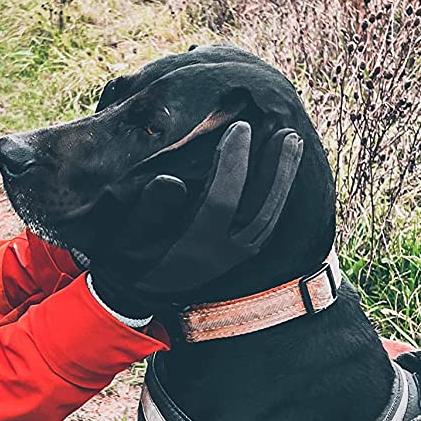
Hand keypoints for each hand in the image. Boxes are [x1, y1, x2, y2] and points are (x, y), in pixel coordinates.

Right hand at [88, 123, 303, 315]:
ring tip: (292, 144)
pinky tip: (282, 172)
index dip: (233, 163)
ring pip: (269, 218)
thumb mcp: (128, 236)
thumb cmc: (129, 258)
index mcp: (194, 246)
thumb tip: (169, 181)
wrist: (138, 293)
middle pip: (259, 210)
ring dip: (283, 180)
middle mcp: (222, 254)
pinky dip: (277, 196)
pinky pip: (267, 224)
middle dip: (275, 169)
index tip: (240, 127)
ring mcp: (234, 257)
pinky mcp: (239, 256)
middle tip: (288, 133)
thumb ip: (147, 211)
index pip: (223, 199)